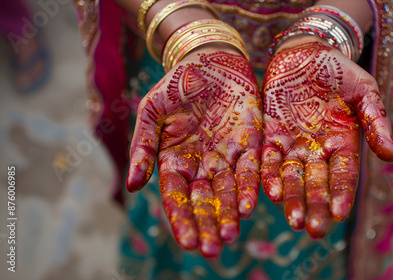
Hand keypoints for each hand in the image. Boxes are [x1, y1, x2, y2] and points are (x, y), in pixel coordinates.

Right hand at [126, 47, 261, 259]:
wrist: (209, 61)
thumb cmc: (176, 85)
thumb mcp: (152, 111)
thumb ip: (143, 147)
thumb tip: (131, 186)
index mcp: (174, 161)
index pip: (176, 197)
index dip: (182, 219)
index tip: (187, 243)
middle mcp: (201, 166)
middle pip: (204, 202)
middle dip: (208, 225)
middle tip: (212, 250)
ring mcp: (226, 157)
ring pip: (229, 192)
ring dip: (230, 214)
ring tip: (230, 236)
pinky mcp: (250, 144)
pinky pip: (251, 170)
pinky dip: (250, 187)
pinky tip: (251, 206)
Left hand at [261, 41, 392, 238]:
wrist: (306, 52)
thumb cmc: (341, 72)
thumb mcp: (365, 92)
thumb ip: (375, 122)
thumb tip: (390, 156)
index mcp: (344, 143)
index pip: (343, 175)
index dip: (340, 193)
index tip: (337, 214)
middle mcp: (318, 151)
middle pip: (316, 183)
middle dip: (315, 206)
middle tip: (313, 231)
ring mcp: (293, 144)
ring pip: (292, 177)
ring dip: (292, 199)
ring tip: (293, 220)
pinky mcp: (271, 134)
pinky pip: (269, 159)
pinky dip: (269, 175)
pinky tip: (269, 193)